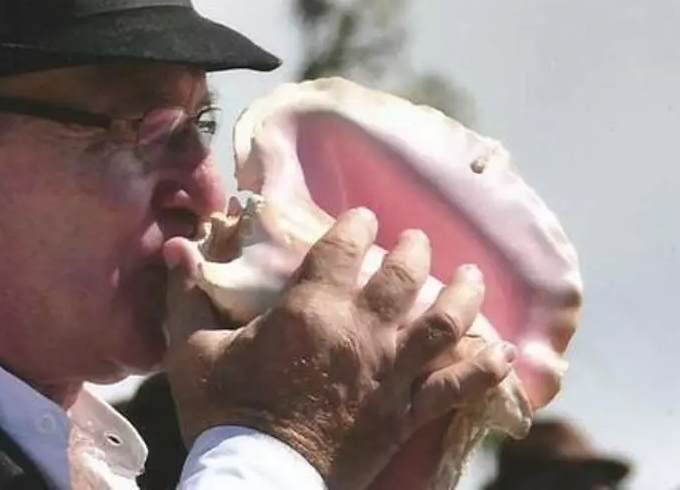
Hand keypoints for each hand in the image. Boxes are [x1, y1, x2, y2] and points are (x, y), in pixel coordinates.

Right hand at [162, 208, 515, 489]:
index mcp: (309, 309)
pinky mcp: (405, 414)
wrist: (258, 476)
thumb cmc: (222, 411)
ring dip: (461, 294)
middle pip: (403, 275)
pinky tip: (501, 352)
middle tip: (416, 242)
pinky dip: (484, 369)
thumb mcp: (192, 350)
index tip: (362, 216)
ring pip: (443, 322)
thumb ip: (186, 295)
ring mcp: (389, 373)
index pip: (342, 247)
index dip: (356, 225)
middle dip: (414, 251)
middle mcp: (359, 332)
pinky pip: (456, 387)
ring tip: (471, 276)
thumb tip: (178, 247)